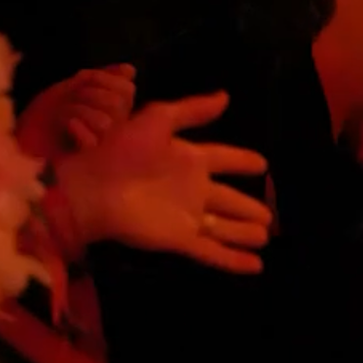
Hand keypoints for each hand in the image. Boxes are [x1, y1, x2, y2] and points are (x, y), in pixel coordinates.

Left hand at [17, 64, 137, 160]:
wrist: (20, 142)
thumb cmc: (44, 116)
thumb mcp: (70, 89)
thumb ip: (99, 78)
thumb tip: (130, 69)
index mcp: (113, 110)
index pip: (127, 88)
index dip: (104, 78)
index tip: (82, 79)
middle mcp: (114, 127)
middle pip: (118, 102)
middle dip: (88, 94)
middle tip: (70, 100)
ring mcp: (103, 144)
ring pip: (106, 120)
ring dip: (77, 111)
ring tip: (61, 115)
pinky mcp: (88, 160)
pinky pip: (93, 140)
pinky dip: (76, 127)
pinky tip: (64, 127)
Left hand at [58, 92, 274, 273]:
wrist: (92, 187)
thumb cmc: (121, 149)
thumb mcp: (157, 119)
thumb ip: (192, 110)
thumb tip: (226, 96)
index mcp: (188, 158)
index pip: (223, 158)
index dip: (242, 161)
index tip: (263, 164)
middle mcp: (192, 189)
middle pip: (228, 199)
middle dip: (248, 206)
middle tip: (270, 215)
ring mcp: (188, 216)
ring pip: (225, 227)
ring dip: (245, 232)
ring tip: (266, 235)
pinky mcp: (180, 240)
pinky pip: (213, 252)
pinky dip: (234, 260)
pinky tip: (256, 266)